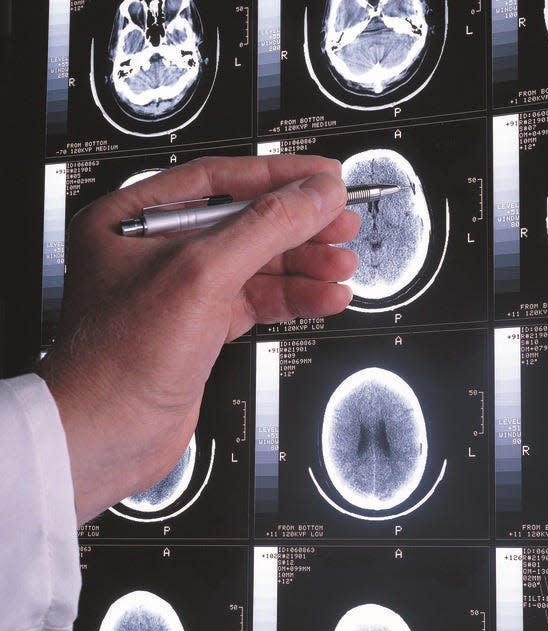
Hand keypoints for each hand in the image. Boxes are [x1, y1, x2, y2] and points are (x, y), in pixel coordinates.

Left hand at [39, 155, 358, 523]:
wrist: (106, 437)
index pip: (220, 178)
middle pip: (244, 222)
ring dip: (303, 265)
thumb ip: (264, 228)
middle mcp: (156, 252)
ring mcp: (180, 293)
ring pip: (255, 265)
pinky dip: (292, 298)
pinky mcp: (200, 330)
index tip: (323, 178)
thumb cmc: (117, 362)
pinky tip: (322, 296)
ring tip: (340, 264)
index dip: (279, 176)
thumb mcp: (200, 276)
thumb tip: (314, 195)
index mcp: (134, 219)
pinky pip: (255, 301)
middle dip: (298, 225)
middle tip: (341, 222)